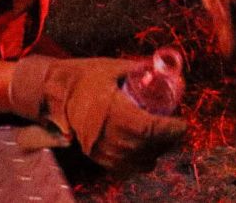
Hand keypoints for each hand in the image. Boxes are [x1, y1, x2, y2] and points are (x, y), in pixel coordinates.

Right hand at [9, 56, 185, 169]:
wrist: (54, 92)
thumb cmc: (84, 76)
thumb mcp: (113, 67)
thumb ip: (139, 69)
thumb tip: (166, 68)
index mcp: (111, 111)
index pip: (148, 128)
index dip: (170, 129)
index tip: (182, 123)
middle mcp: (104, 134)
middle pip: (146, 147)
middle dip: (167, 140)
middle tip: (176, 128)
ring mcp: (98, 148)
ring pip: (137, 161)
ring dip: (155, 152)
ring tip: (163, 138)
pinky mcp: (95, 156)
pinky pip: (124, 168)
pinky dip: (139, 162)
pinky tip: (146, 151)